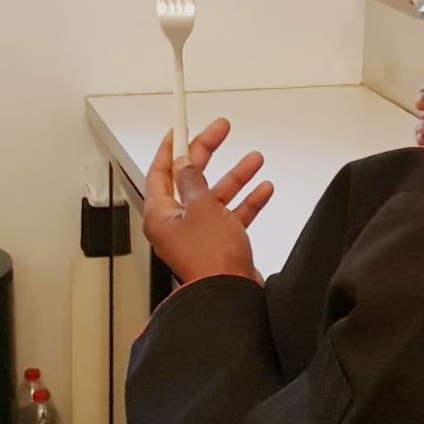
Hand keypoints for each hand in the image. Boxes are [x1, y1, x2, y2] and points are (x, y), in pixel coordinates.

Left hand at [144, 118, 273, 285]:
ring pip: (216, 195)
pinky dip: (248, 201)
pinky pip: (233, 215)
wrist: (230, 296)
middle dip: (208, 152)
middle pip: (191, 178)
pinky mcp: (220, 244)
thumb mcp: (201, 208)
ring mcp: (199, 234)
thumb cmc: (210, 261)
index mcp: (161, 215)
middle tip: (221, 129)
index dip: (172, 146)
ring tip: (255, 158)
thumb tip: (186, 164)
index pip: (161, 171)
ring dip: (235, 176)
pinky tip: (263, 189)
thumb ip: (194, 182)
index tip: (181, 127)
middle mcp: (177, 224)